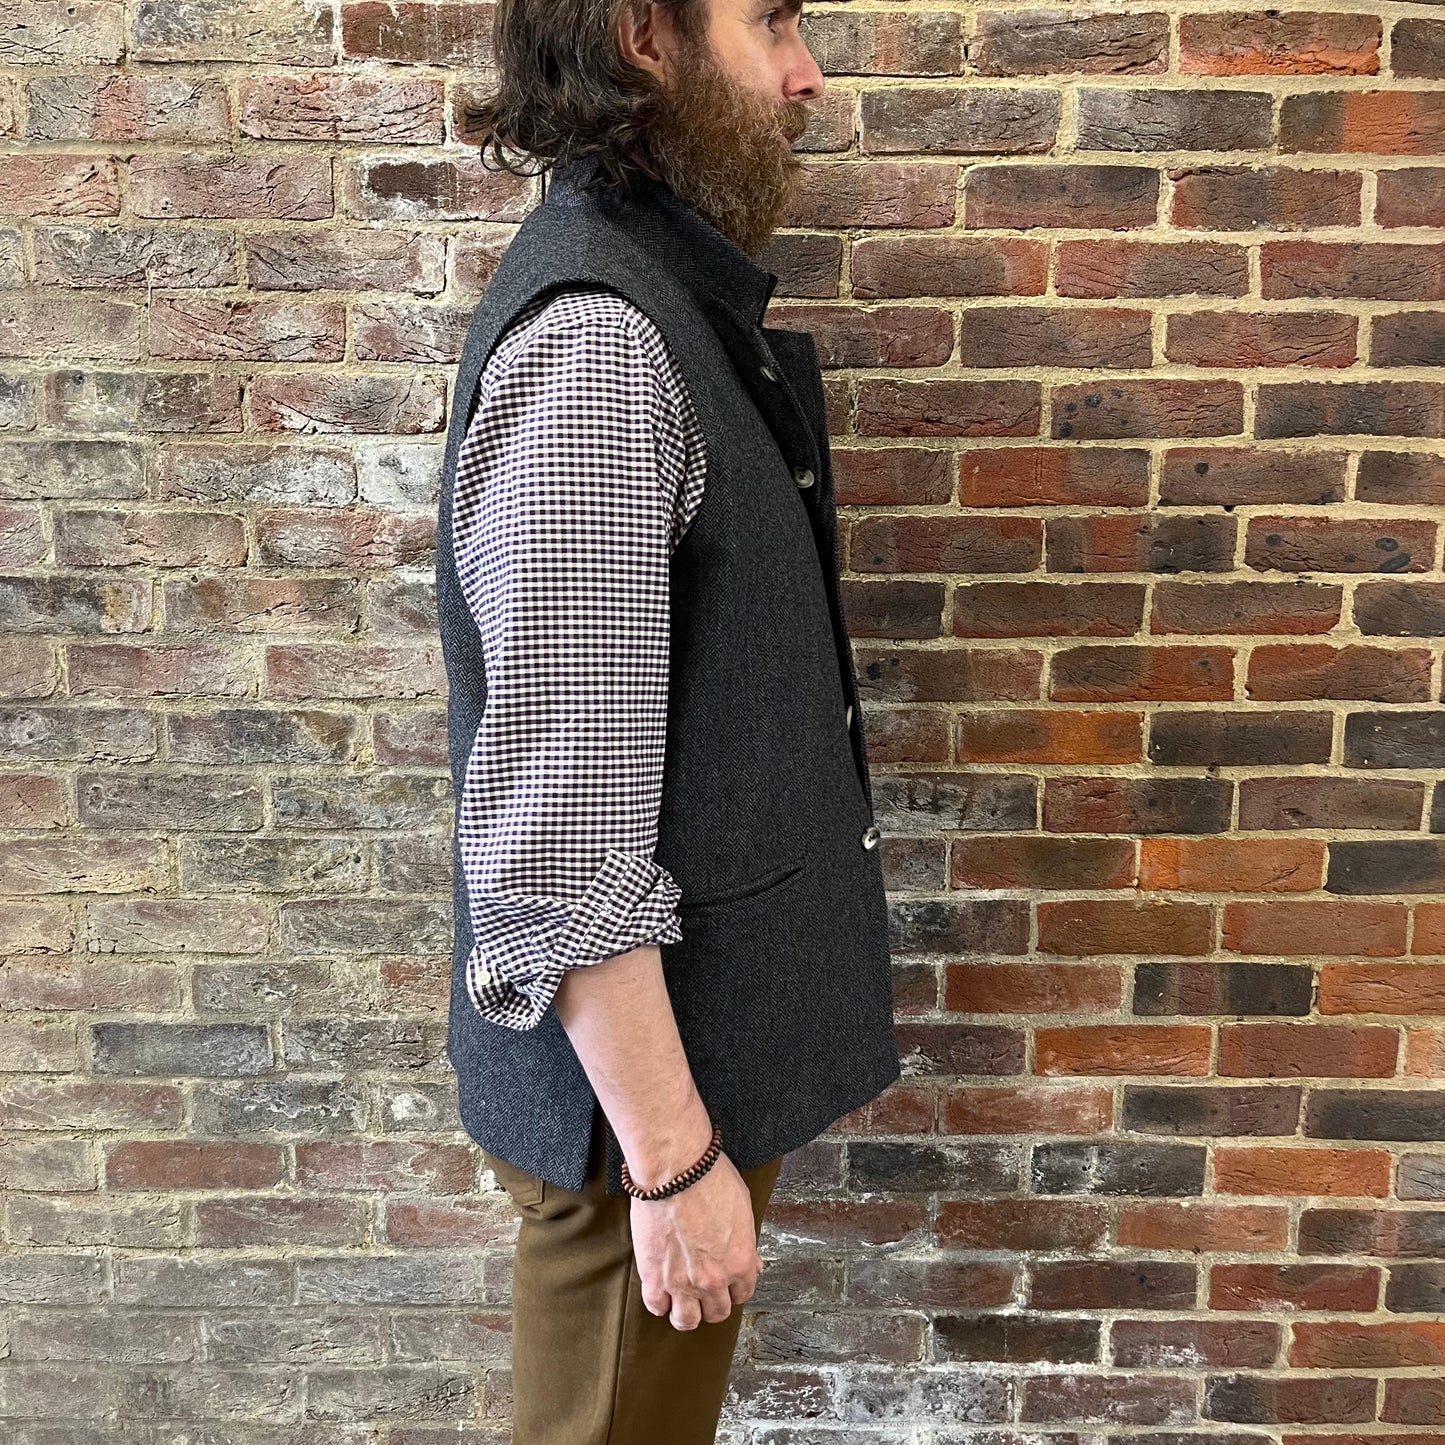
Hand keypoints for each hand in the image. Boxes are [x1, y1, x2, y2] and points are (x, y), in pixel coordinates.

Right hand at [628, 1152, 764, 1330]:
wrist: (675, 1170)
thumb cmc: (709, 1179)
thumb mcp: (742, 1207)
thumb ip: (745, 1241)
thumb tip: (751, 1261)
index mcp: (740, 1262)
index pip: (743, 1293)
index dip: (735, 1289)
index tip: (728, 1285)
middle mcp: (714, 1280)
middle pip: (717, 1312)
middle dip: (713, 1303)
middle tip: (706, 1293)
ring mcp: (682, 1282)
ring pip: (686, 1320)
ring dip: (687, 1314)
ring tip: (683, 1304)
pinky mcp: (653, 1276)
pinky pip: (656, 1306)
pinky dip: (659, 1303)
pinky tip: (661, 1293)